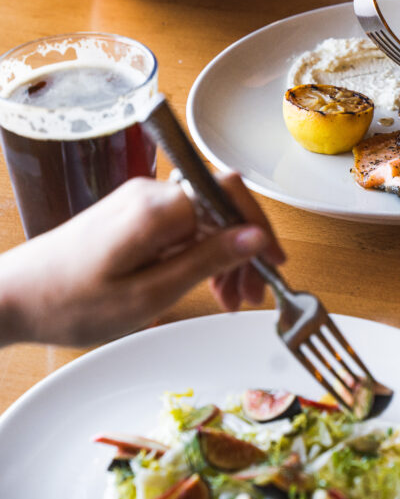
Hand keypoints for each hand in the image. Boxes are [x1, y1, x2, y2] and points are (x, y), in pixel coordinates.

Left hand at [0, 174, 284, 347]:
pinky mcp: (131, 216)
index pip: (230, 196)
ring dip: (224, 255)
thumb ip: (206, 261)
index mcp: (157, 208)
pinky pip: (182, 227)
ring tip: (229, 299)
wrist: (10, 298)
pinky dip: (199, 254)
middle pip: (220, 207)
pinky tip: (203, 284)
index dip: (260, 227)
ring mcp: (139, 203)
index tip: (274, 264)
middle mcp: (150, 194)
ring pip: (204, 219)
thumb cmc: (69, 303)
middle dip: (244, 249)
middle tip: (251, 296)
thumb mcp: (148, 294)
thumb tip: (256, 237)